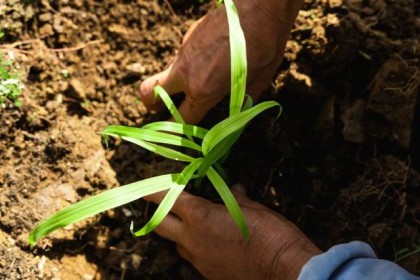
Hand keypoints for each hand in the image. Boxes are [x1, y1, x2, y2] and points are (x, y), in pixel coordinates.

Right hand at [140, 0, 303, 123]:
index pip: (180, 119)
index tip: (176, 135)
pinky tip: (213, 56)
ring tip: (205, 78)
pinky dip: (191, 64)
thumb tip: (237, 112)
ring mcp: (183, 52)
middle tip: (158, 108)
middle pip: (150, 92)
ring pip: (169, 73)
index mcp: (202, 90)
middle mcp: (186, 72)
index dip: (176, 132)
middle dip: (150, 104)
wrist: (260, 8)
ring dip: (176, 83)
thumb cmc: (264, 48)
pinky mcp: (188, 36)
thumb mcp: (256, 84)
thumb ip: (240, 102)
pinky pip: (183, 57)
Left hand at [144, 184, 320, 279]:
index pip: (167, 200)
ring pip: (178, 244)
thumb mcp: (253, 208)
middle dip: (160, 213)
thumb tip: (234, 189)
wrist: (284, 270)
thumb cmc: (270, 233)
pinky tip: (215, 242)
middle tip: (169, 204)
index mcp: (200, 216)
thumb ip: (236, 198)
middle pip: (161, 225)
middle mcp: (192, 239)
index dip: (154, 192)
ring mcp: (198, 260)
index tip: (148, 187)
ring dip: (182, 232)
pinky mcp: (208, 274)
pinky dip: (198, 246)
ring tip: (200, 223)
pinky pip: (194, 257)